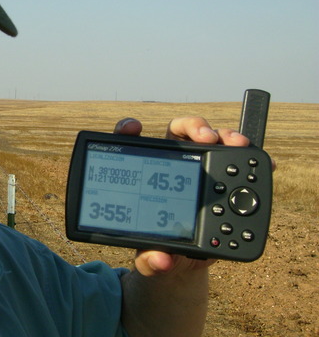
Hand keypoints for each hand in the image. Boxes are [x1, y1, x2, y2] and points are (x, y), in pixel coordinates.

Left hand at [113, 116, 236, 276]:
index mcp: (144, 175)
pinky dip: (248, 156)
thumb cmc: (158, 251)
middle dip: (193, 126)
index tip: (134, 127)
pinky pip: (235, 160)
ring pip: (210, 139)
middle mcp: (172, 164)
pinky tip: (259, 161)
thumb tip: (160, 260)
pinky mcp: (221, 177)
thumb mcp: (148, 258)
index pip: (132, 142)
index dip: (129, 129)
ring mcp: (199, 167)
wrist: (182, 262)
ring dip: (225, 136)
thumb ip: (149, 261)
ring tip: (237, 144)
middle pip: (179, 131)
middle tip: (206, 137)